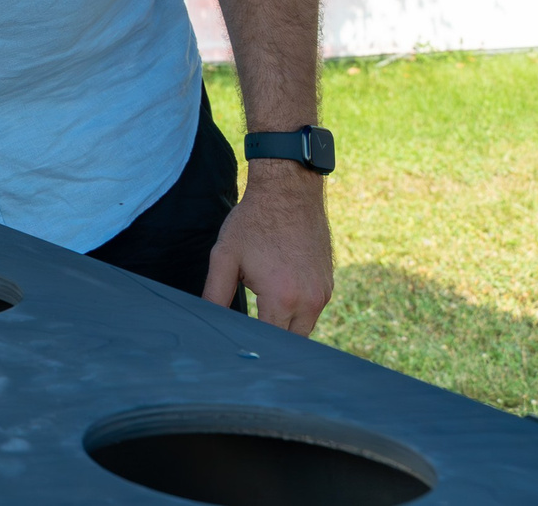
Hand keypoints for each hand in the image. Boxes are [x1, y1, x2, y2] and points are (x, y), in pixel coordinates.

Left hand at [204, 161, 333, 332]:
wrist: (288, 192)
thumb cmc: (253, 222)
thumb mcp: (225, 257)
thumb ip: (215, 294)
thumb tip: (208, 319)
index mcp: (282, 299)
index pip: (270, 341)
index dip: (253, 344)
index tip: (241, 343)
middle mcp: (310, 301)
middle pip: (291, 341)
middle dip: (272, 339)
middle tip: (251, 332)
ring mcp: (324, 293)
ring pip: (305, 326)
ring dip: (286, 323)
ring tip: (264, 309)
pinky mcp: (329, 283)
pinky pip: (313, 309)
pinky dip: (298, 308)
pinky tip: (280, 291)